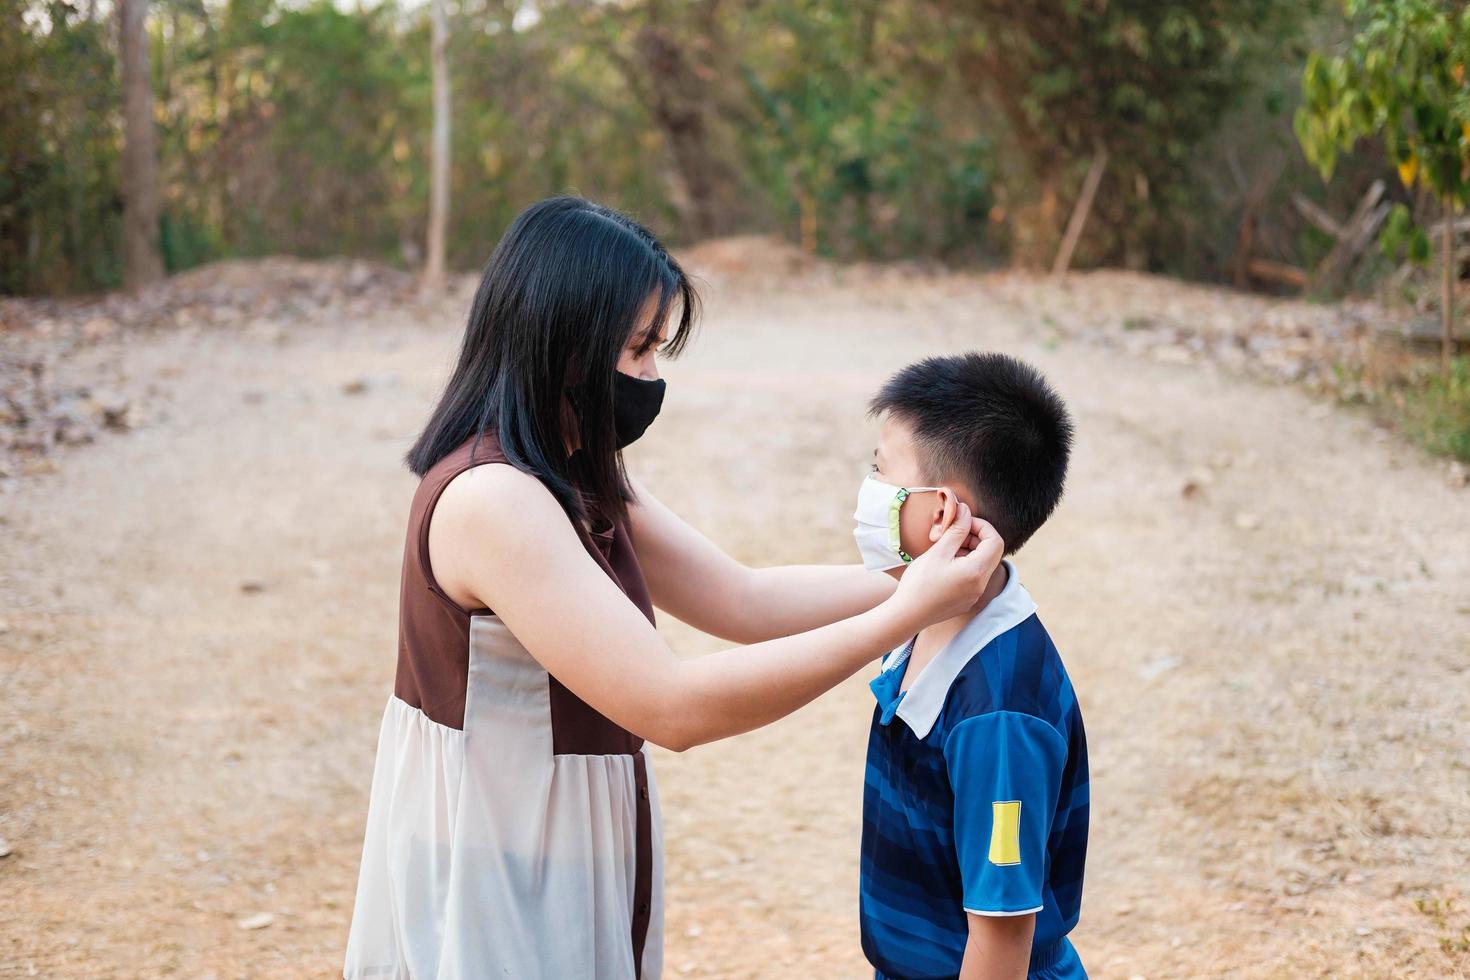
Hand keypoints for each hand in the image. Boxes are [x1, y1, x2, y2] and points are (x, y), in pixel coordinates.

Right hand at [890, 503, 1003, 629]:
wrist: (906, 616)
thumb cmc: (919, 584)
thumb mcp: (938, 552)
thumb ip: (956, 530)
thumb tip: (965, 511)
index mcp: (976, 572)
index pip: (995, 541)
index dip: (981, 526)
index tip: (962, 522)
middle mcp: (980, 585)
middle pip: (991, 553)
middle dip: (975, 537)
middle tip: (952, 534)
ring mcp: (974, 595)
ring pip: (982, 564)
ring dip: (969, 550)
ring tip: (945, 548)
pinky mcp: (966, 600)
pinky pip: (974, 577)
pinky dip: (964, 564)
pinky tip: (944, 564)